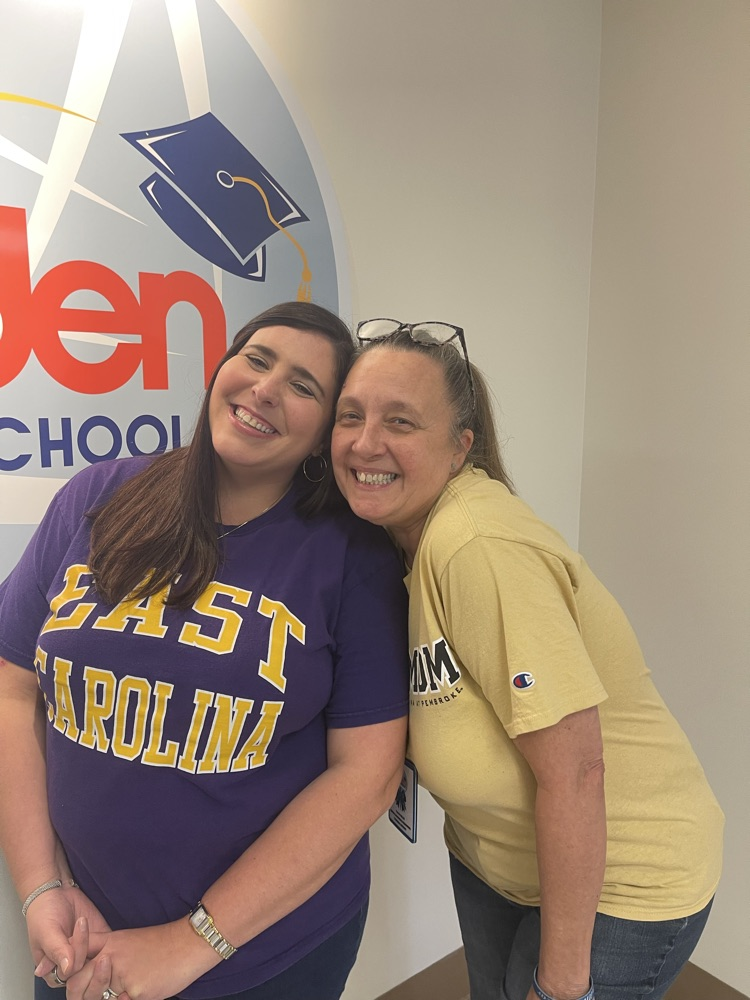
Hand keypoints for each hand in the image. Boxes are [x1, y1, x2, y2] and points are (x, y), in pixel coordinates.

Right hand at [27, 883, 110, 987]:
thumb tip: (68, 969)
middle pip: (85, 968)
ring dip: (96, 942)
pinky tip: (97, 925)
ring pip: (99, 959)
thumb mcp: (47, 932)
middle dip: (84, 947)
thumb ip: (57, 951)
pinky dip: (108, 937)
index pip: (69, 975)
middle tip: (79, 923)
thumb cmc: (44, 914)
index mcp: (52, 971)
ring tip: (82, 920)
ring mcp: (87, 954)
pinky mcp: (100, 941)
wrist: (56, 893)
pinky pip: (108, 946)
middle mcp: (71, 966)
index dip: (74, 959)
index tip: (70, 939)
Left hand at [65, 919, 220, 999]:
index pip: (74, 967)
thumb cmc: (160, 942)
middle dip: (82, 995)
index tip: (62, 977)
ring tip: (122, 990)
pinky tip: (139, 992)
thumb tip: (84, 965)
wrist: (189, 943)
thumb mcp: (126, 939)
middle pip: (78, 988)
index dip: (69, 979)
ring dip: (106, 997)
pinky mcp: (137, 994)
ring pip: (99, 999)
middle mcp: (110, 960)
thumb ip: (102, 949)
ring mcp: (122, 978)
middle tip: (96, 993)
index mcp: (107, 945)